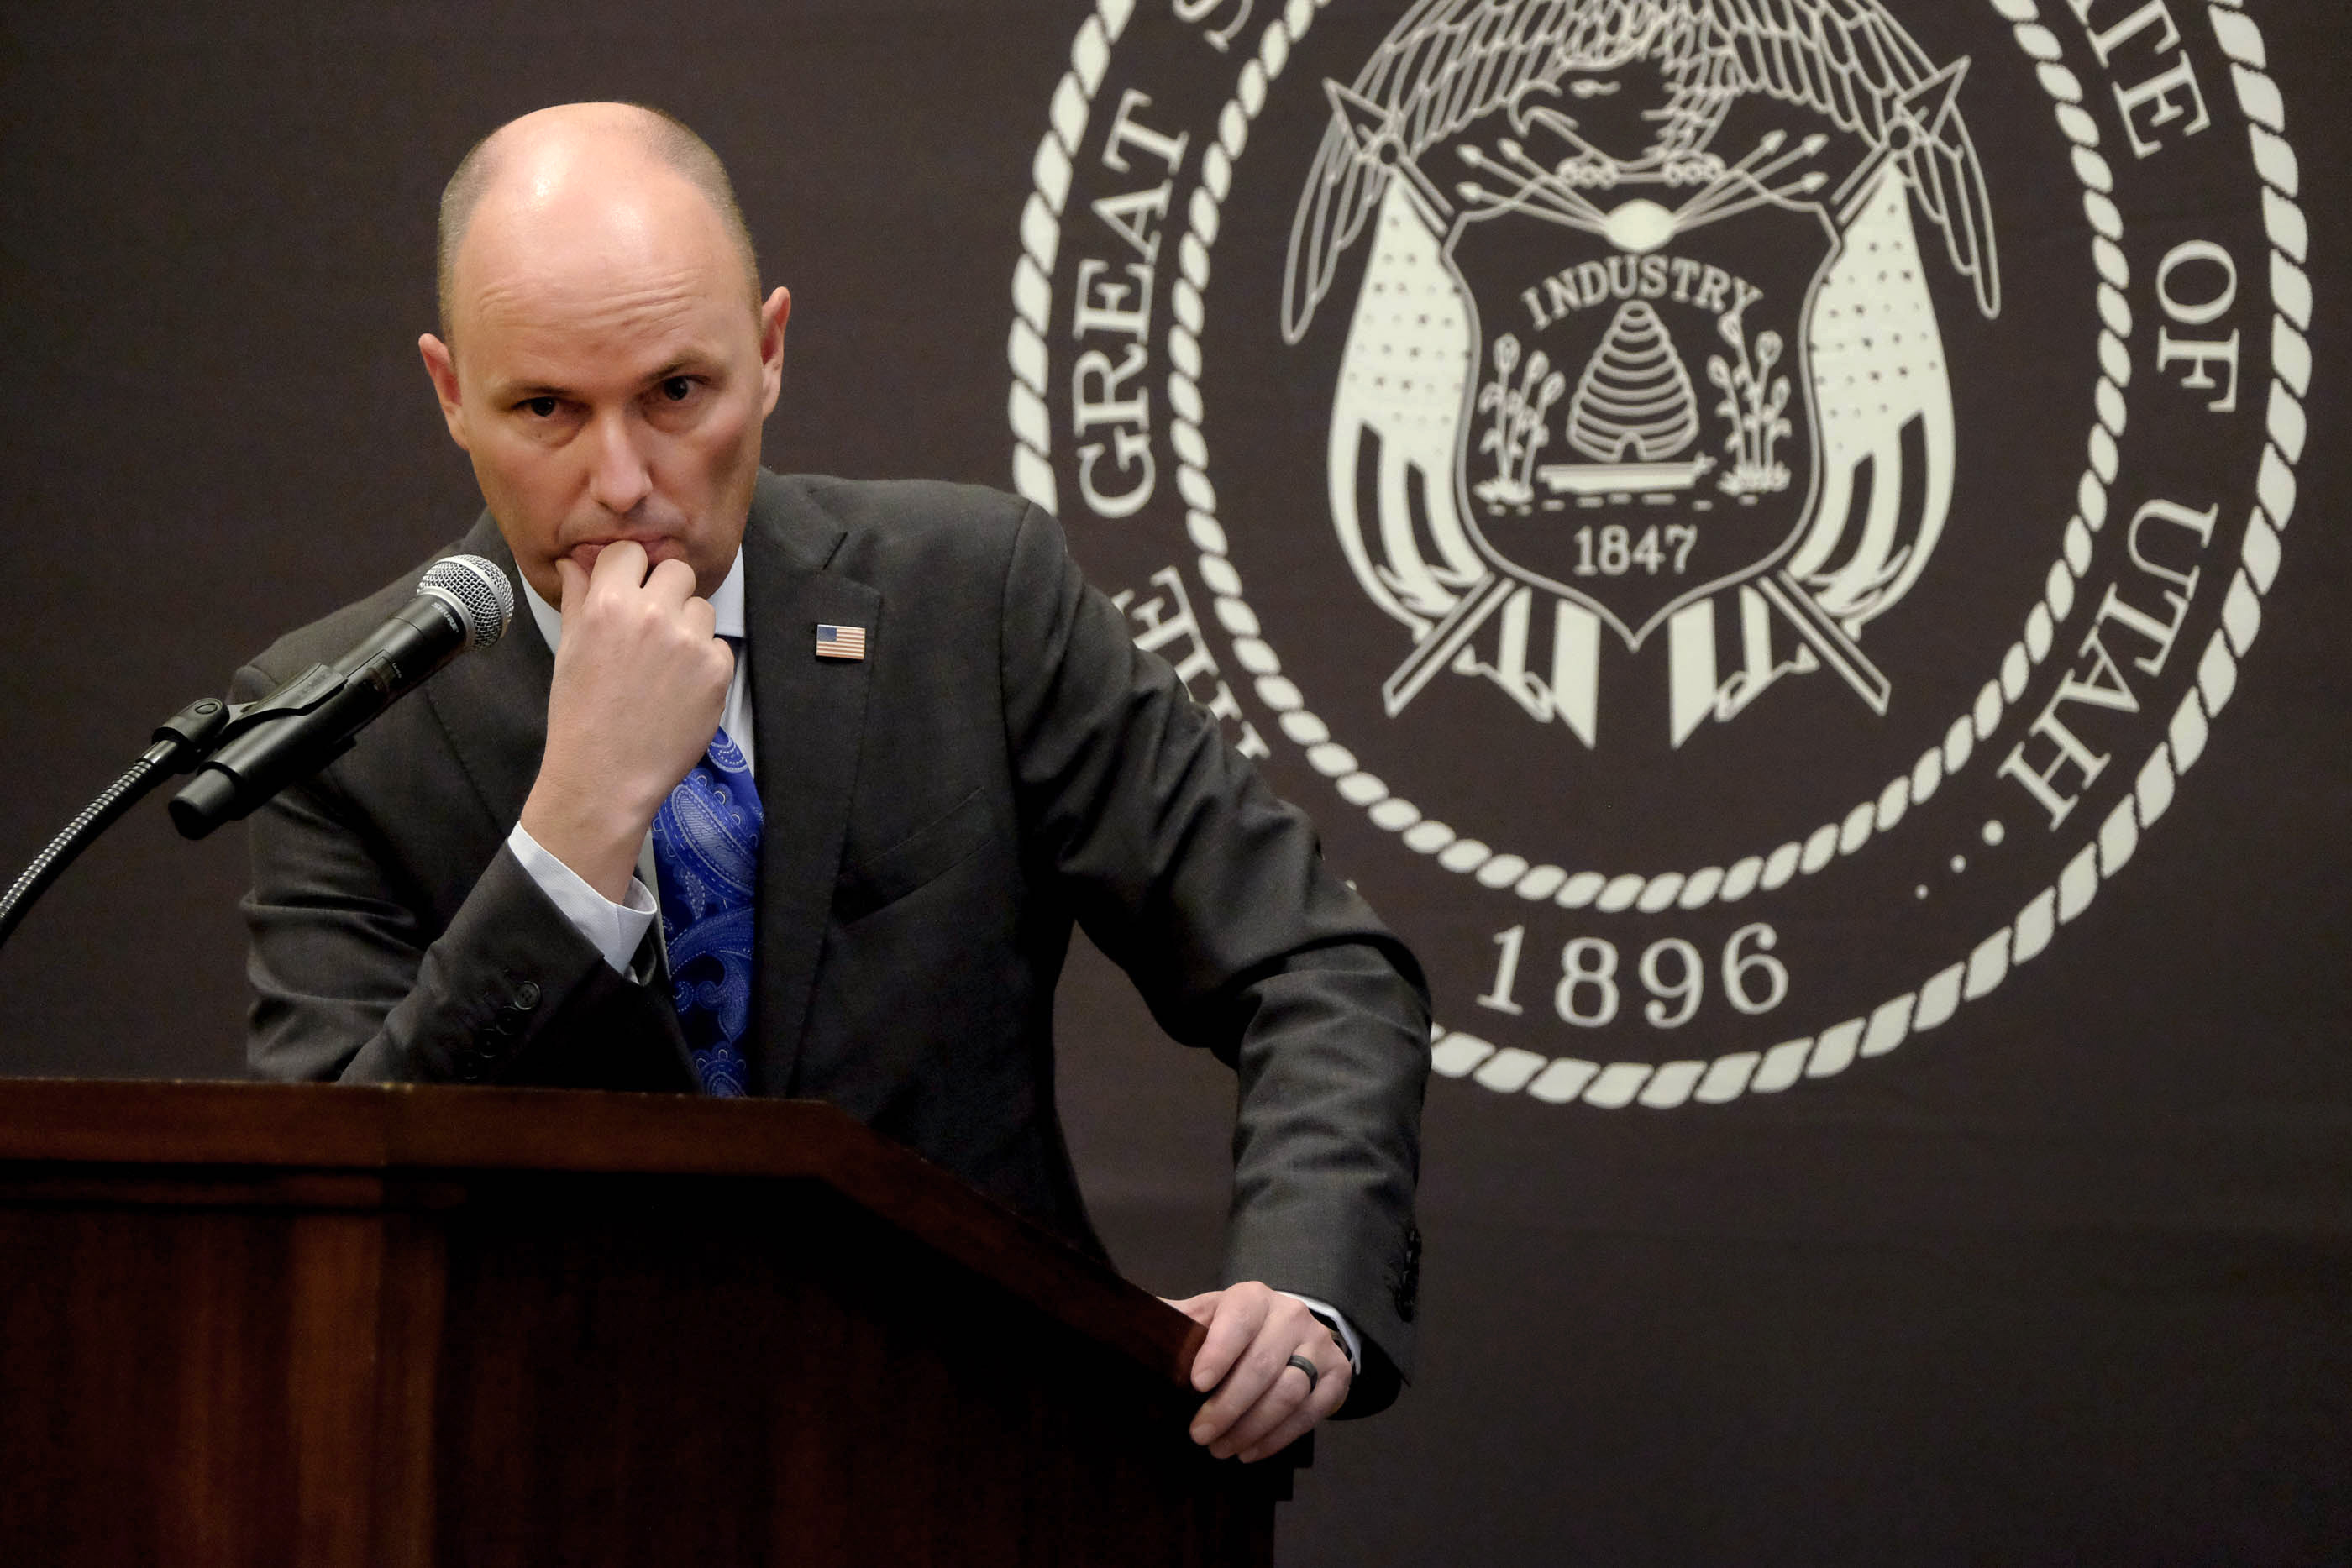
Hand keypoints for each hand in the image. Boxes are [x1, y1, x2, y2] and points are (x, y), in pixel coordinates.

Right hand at [519, 541, 732, 900]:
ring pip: (702, 608)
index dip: (630, 571)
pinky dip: (705, 663)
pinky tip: (680, 689)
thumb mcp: (570, 648)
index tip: (629, 590)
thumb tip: (576, 563)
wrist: (606, 775)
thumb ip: (578, 597)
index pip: (630, 551)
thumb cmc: (580, 713)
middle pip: (677, 571)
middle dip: (667, 592)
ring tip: (664, 665)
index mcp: (609, 603)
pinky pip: (719, 646)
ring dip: (689, 627)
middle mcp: (654, 614)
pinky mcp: (717, 669)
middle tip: (653, 627)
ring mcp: (690, 642)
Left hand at [1169, 1282, 1350, 1461]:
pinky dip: (1279, 1437)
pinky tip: (1251, 1451)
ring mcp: (1319, 1344)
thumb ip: (1175, 1321)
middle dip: (1229, 1406)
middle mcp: (1291, 1315)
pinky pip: (1311, 1412)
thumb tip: (1127, 1323)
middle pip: (1263, 1366)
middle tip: (1200, 1435)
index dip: (1220, 1351)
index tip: (1196, 1384)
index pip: (1239, 1319)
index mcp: (1254, 1297)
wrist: (1290, 1333)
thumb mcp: (1206, 1317)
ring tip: (1221, 1449)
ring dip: (1252, 1427)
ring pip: (1289, 1392)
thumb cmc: (1235, 1329)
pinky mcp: (1338, 1374)